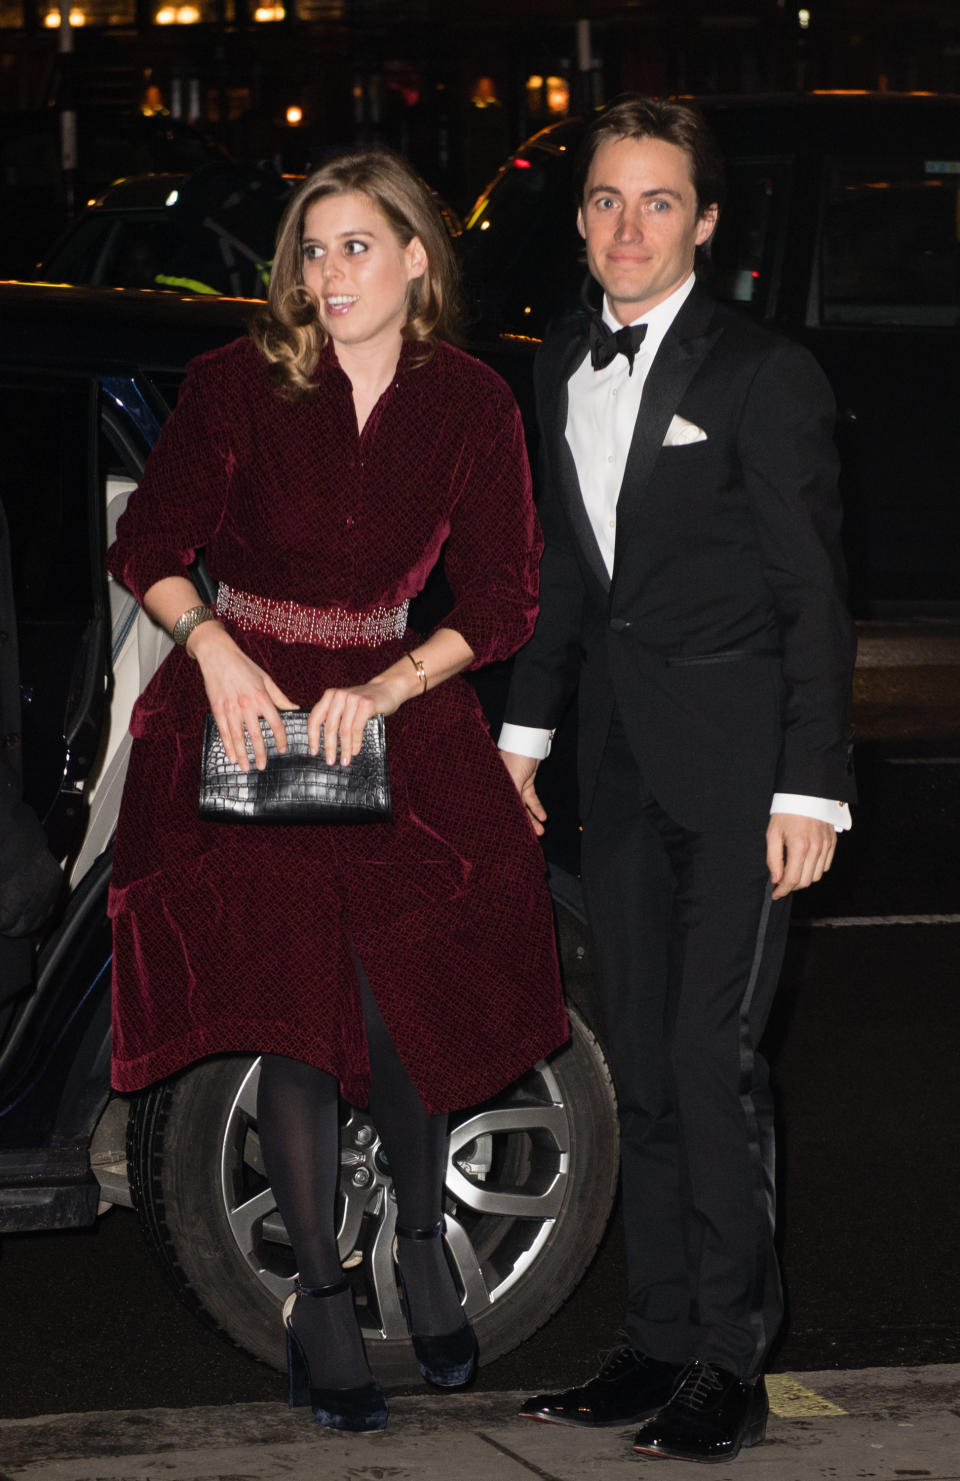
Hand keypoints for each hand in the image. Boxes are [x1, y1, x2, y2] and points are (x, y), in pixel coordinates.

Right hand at [187, 621, 294, 771]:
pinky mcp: (217, 709)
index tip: (283, 749)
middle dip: (260, 754)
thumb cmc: (244, 666)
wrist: (218, 656)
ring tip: (246, 768)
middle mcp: (247, 705)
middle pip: (256, 736)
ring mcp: (230, 709)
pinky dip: (227, 746)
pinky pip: (224, 732)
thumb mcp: (266, 679)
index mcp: (262, 698)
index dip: (281, 739)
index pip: (276, 724)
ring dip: (243, 755)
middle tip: (262, 767)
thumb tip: (295, 709)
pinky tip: (231, 757)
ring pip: (238, 738)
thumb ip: (280, 697)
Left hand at [308, 675, 406, 764]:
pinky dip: (355, 742)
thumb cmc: (365, 702)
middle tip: (330, 761)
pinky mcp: (366, 704)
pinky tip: (355, 751)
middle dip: (329, 747)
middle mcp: (339, 695)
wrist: (387, 689)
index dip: (312, 737)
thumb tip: (325, 743)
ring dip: (344, 748)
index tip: (313, 752)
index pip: (315, 718)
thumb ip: (335, 716)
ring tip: (345, 760)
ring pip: (344, 730)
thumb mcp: (346, 705)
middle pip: (329, 726)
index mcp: (330, 696)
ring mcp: (353, 699)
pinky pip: (357, 728)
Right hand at [499, 750, 546, 835]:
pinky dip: (537, 807)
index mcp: (494, 786)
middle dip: (522, 823)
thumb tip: (510, 817)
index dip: (505, 822)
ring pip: (523, 806)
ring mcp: (514, 784)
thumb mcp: (513, 780)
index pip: (498, 808)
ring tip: (541, 831)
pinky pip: (531, 798)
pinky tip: (543, 817)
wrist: (529, 741)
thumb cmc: (516, 758)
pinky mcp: (525, 781)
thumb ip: (511, 798)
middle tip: (530, 837)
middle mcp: (502, 787)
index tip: (511, 835)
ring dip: (532, 818)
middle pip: (511, 809)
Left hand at [766, 812, 836, 899]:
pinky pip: (826, 866)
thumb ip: (773, 859)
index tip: (775, 894)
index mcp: (799, 846)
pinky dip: (815, 870)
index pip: (792, 879)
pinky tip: (805, 865)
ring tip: (793, 873)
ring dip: (804, 879)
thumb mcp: (772, 834)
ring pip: (817, 876)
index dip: (782, 890)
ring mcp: (826, 846)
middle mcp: (815, 848)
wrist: (805, 794)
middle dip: (792, 886)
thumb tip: (776, 879)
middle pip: (806, 881)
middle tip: (781, 883)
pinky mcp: (832, 842)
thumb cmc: (786, 812)